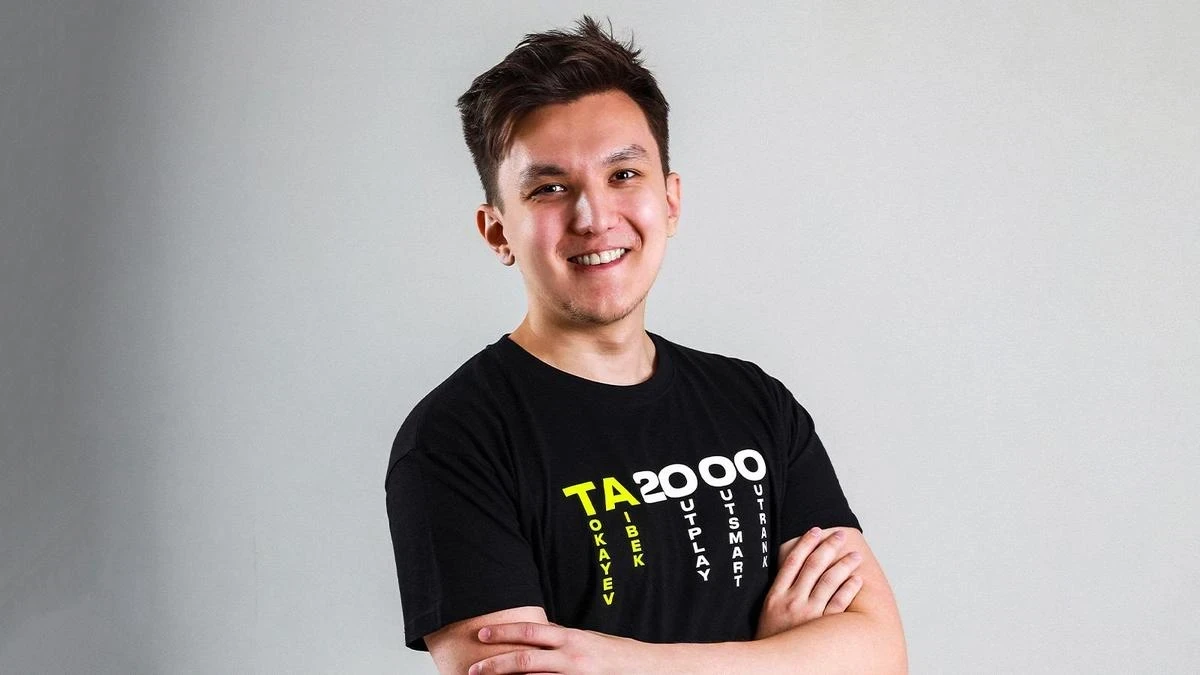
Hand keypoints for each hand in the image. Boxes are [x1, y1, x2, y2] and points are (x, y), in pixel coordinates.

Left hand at [469, 622, 640, 674]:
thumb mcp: (589, 640)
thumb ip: (564, 640)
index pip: (531, 631)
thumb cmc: (617, 653)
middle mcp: (572, 656)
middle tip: (473, 668)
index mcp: (572, 637)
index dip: (505, 631)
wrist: (647, 669)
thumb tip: (538, 637)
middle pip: (525, 658)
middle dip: (496, 663)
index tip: (483, 633)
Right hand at [755, 527, 864, 638]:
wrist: (771, 666)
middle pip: (812, 566)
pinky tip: (857, 579)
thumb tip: (791, 575)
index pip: (792, 562)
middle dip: (827, 548)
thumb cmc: (770, 640)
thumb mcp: (767, 613)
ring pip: (828, 582)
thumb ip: (779, 594)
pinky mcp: (821, 628)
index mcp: (776, 595)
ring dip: (843, 565)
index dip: (805, 544)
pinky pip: (838, 604)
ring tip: (854, 556)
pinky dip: (848, 589)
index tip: (816, 531)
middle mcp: (792, 601)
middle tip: (840, 536)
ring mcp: (807, 614)